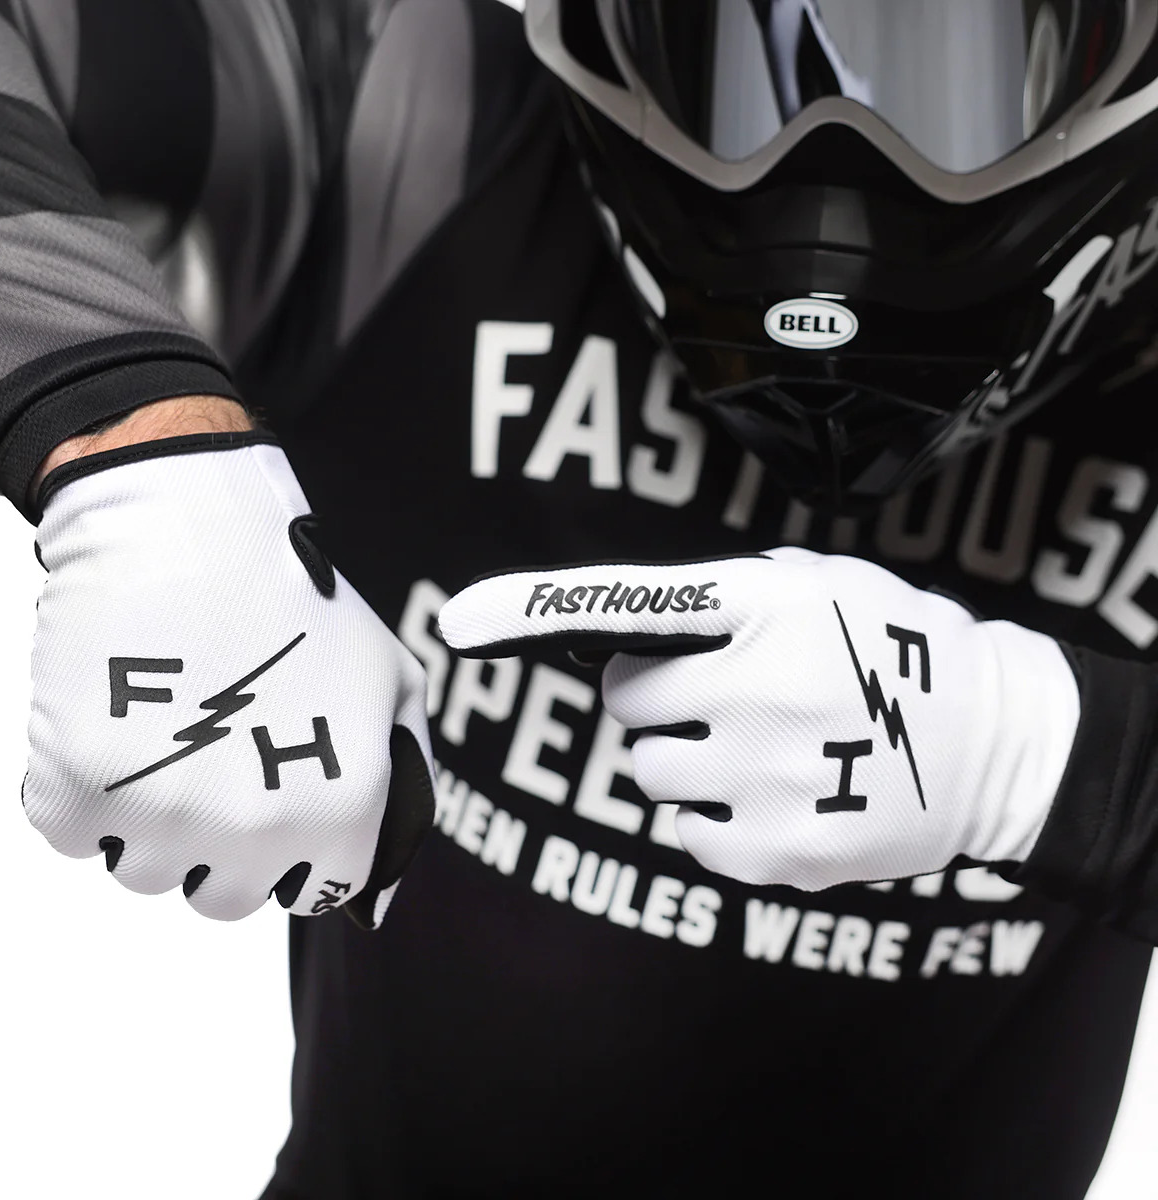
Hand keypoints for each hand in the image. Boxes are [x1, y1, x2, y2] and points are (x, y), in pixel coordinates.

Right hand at [26, 432, 433, 922]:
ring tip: (168, 727)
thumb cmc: (298, 604)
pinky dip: (85, 794)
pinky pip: (74, 836)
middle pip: (222, 897)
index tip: (272, 796)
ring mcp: (164, 816)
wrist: (188, 528)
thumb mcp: (390, 684)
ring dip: (150, 820)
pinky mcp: (80, 788)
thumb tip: (374, 892)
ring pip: (144, 873)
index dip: (291, 849)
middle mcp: (258, 832)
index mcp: (342, 811)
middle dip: (219, 843)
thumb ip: (403, 786)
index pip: (311, 893)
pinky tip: (117, 722)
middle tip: (214, 758)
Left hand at [438, 549, 1079, 890]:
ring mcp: (768, 779)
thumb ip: (728, 599)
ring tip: (758, 748)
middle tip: (715, 698)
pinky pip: (688, 834)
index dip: (535, 605)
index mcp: (766, 613)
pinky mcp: (780, 855)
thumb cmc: (897, 653)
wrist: (1000, 746)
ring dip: (682, 759)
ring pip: (650, 773)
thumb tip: (638, 634)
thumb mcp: (824, 589)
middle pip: (626, 703)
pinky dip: (713, 817)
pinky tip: (778, 795)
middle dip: (654, 698)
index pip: (629, 603)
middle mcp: (758, 691)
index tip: (457, 618)